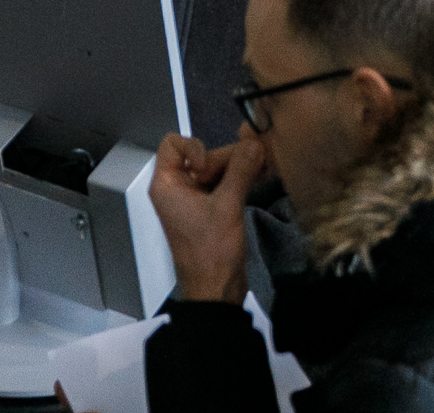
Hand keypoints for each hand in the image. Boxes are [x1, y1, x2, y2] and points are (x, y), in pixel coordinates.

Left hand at [148, 131, 265, 304]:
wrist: (215, 291)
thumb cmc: (212, 249)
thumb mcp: (227, 206)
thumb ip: (240, 171)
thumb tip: (254, 141)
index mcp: (167, 184)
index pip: (172, 144)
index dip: (194, 146)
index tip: (211, 166)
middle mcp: (176, 188)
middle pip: (201, 157)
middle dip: (228, 157)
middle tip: (257, 158)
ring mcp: (193, 200)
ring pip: (215, 171)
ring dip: (238, 167)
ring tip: (266, 164)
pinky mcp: (209, 211)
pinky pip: (222, 186)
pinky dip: (239, 180)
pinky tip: (261, 176)